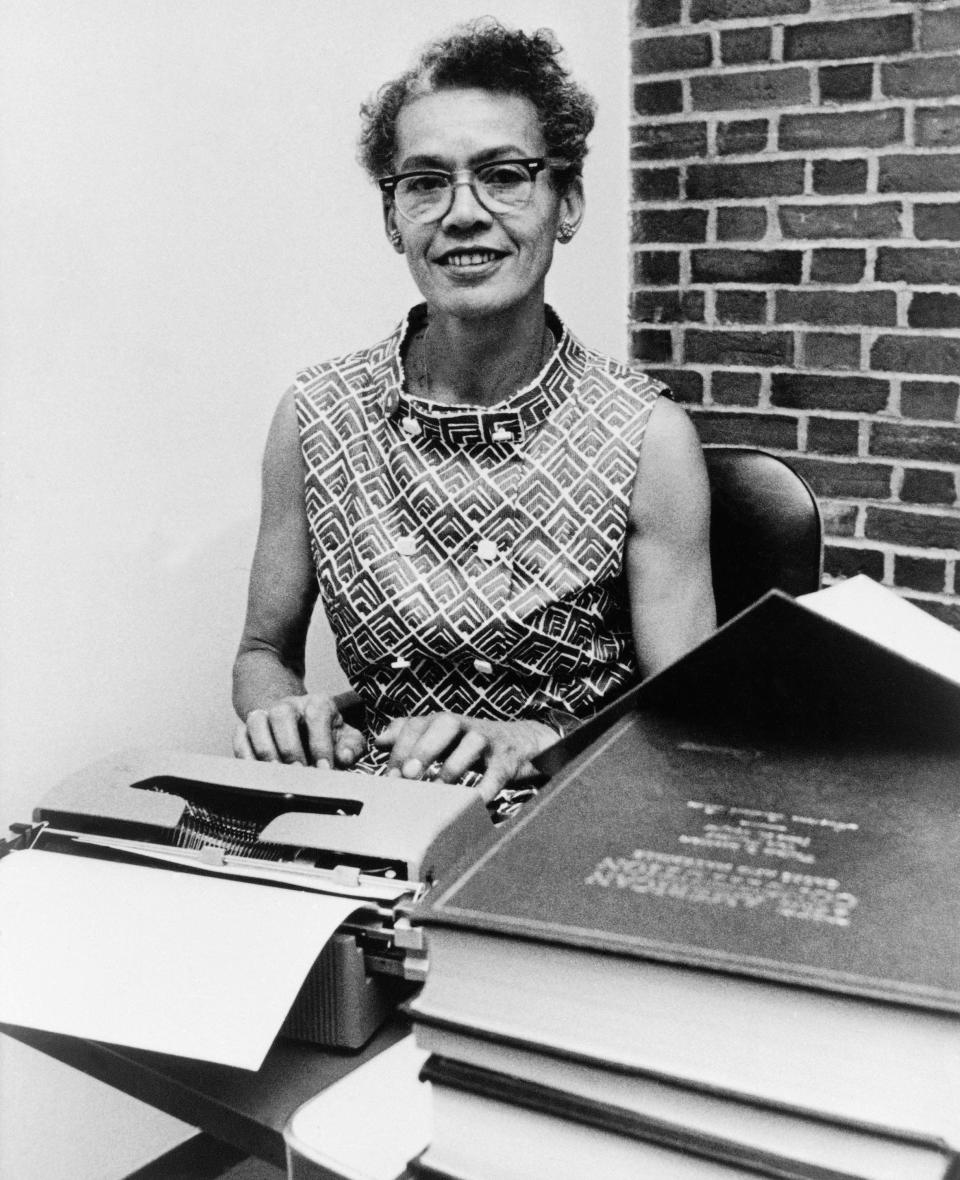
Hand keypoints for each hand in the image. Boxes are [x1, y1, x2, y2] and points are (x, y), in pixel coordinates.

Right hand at [233, 692, 365, 768]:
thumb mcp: (346, 738)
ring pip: (257, 722)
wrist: (303, 726)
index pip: (317, 715)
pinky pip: (239, 736)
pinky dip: (245, 755)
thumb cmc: (327, 735)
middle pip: (282, 715)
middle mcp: (289, 705)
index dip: (320, 744)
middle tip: (299, 773)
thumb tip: (343, 757)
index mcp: (318, 703)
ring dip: (265, 750)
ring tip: (277, 774)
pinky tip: (257, 774)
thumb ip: (351, 747)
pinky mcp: (248, 728)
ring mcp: (266, 714)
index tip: (324, 769)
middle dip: (290, 748)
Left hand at [374, 713, 557, 802]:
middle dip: (425, 747)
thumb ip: (411, 735)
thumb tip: (379, 740)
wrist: (524, 742)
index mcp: (444, 722)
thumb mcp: (442, 736)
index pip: (418, 723)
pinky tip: (473, 802)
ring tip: (437, 788)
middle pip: (445, 722)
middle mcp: (466, 725)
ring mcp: (489, 740)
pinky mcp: (508, 759)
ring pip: (472, 742)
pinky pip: (497, 772)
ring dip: (452, 766)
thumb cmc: (474, 742)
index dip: (401, 747)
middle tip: (409, 774)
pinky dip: (485, 788)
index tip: (390, 775)